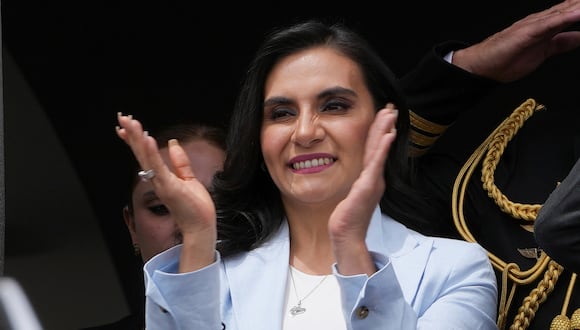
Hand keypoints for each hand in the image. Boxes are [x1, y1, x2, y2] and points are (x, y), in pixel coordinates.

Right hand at [116, 113, 216, 271]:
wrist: (200, 226)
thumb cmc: (195, 208)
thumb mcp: (188, 179)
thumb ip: (180, 162)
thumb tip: (173, 143)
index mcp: (161, 176)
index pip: (145, 154)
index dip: (134, 139)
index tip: (124, 126)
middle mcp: (157, 179)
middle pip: (141, 152)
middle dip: (132, 134)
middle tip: (122, 118)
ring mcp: (161, 183)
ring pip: (146, 157)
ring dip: (138, 139)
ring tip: (132, 123)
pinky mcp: (168, 187)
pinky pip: (158, 167)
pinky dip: (152, 153)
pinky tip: (147, 140)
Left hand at [328, 104, 397, 275]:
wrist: (346, 234)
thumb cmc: (348, 216)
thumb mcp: (353, 194)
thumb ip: (359, 182)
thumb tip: (360, 176)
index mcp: (371, 177)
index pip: (376, 149)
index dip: (380, 131)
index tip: (384, 115)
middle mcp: (375, 177)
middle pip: (381, 146)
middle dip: (385, 125)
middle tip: (391, 108)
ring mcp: (373, 181)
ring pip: (380, 150)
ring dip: (385, 131)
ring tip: (391, 115)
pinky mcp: (368, 186)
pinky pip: (375, 164)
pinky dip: (382, 148)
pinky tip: (388, 135)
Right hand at [453, 0, 579, 81]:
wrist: (482, 65)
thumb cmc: (505, 59)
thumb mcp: (544, 52)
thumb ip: (562, 43)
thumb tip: (579, 38)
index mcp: (546, 25)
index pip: (572, 12)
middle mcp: (542, 20)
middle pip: (571, 8)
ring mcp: (535, 25)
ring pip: (564, 11)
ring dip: (578, 7)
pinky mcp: (528, 32)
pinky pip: (550, 23)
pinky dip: (566, 17)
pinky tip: (578, 13)